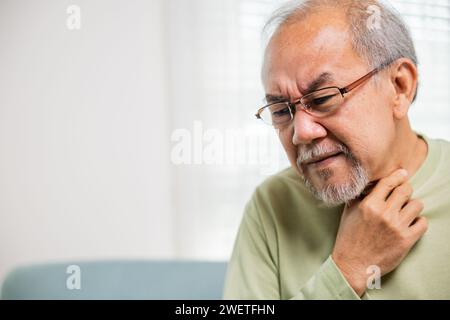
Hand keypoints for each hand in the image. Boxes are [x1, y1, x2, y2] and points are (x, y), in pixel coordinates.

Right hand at [332, 169, 427, 295]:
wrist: (352, 265)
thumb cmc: (348, 238)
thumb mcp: (348, 213)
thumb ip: (358, 197)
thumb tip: (367, 185)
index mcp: (369, 205)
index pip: (388, 183)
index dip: (398, 176)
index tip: (402, 174)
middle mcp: (384, 214)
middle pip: (406, 190)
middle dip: (405, 190)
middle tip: (402, 195)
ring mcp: (396, 227)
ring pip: (417, 204)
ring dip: (412, 206)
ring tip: (406, 211)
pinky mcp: (406, 240)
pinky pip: (423, 222)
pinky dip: (418, 221)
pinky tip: (410, 224)